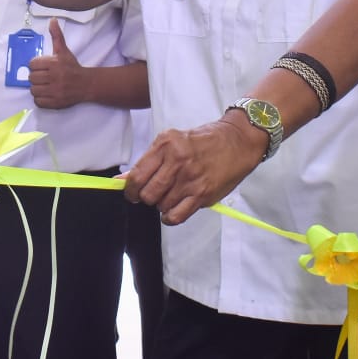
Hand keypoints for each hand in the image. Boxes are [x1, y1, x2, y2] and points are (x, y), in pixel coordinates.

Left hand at [28, 18, 85, 109]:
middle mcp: (55, 77)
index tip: (41, 67)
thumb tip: (52, 20)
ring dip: (37, 88)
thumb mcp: (64, 51)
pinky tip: (46, 93)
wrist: (86, 84)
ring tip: (44, 85)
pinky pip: (38, 102)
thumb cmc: (72, 67)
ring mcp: (55, 91)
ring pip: (33, 90)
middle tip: (43, 76)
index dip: (35, 65)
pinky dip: (40, 99)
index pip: (32, 64)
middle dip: (36, 77)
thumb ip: (56, 36)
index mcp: (55, 63)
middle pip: (31, 78)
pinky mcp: (56, 103)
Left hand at [121, 112, 268, 224]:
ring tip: (171, 195)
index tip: (131, 193)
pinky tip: (173, 209)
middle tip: (152, 194)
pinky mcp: (202, 194)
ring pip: (160, 205)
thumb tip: (120, 180)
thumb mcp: (172, 142)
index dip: (129, 189)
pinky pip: (176, 216)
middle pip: (147, 193)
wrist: (237, 141)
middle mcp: (177, 161)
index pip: (137, 175)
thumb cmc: (203, 141)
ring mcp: (190, 179)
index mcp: (165, 144)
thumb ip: (147, 162)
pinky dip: (170, 217)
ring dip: (161, 204)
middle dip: (145, 198)